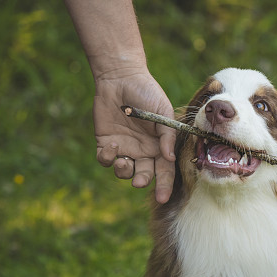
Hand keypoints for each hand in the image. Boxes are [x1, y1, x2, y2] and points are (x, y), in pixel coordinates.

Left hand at [93, 70, 175, 202]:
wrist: (121, 77)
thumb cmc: (147, 93)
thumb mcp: (163, 112)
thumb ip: (167, 136)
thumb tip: (170, 159)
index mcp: (159, 146)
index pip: (164, 171)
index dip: (164, 186)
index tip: (163, 198)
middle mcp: (143, 150)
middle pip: (144, 175)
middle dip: (143, 182)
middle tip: (140, 182)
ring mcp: (124, 148)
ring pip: (124, 171)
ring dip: (124, 171)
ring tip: (124, 161)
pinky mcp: (106, 143)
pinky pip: (106, 160)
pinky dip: (108, 158)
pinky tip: (112, 145)